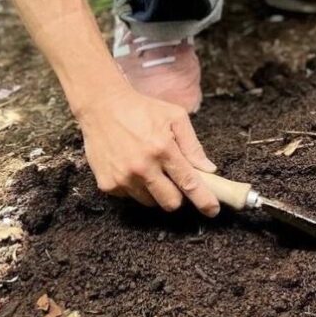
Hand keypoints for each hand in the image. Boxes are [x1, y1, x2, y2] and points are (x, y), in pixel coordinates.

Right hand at [77, 87, 220, 214]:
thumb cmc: (143, 109)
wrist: (102, 106)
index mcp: (163, 148)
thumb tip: (208, 169)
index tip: (213, 210)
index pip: (189, 182)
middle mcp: (143, 167)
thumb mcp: (174, 117)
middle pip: (170, 202)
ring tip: (149, 166)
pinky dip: (135, 187)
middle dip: (178, 195)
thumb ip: (192, 145)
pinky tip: (131, 166)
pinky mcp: (108, 185)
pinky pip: (129, 197)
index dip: (203, 199)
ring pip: (149, 202)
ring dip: (155, 191)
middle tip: (174, 179)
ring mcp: (123, 178)